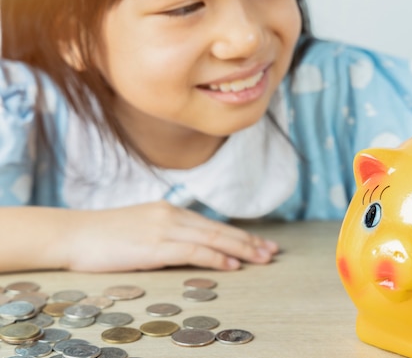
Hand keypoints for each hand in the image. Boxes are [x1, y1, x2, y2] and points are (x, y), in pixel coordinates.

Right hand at [64, 201, 278, 271]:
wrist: (73, 234)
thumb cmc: (103, 236)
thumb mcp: (141, 230)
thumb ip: (167, 235)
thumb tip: (191, 249)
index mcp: (170, 211)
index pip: (213, 224)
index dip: (240, 234)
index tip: (261, 243)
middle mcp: (172, 215)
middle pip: (220, 229)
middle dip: (249, 241)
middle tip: (273, 251)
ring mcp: (164, 228)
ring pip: (213, 237)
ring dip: (241, 249)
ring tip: (262, 259)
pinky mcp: (155, 245)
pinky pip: (194, 250)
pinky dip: (216, 258)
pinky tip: (232, 266)